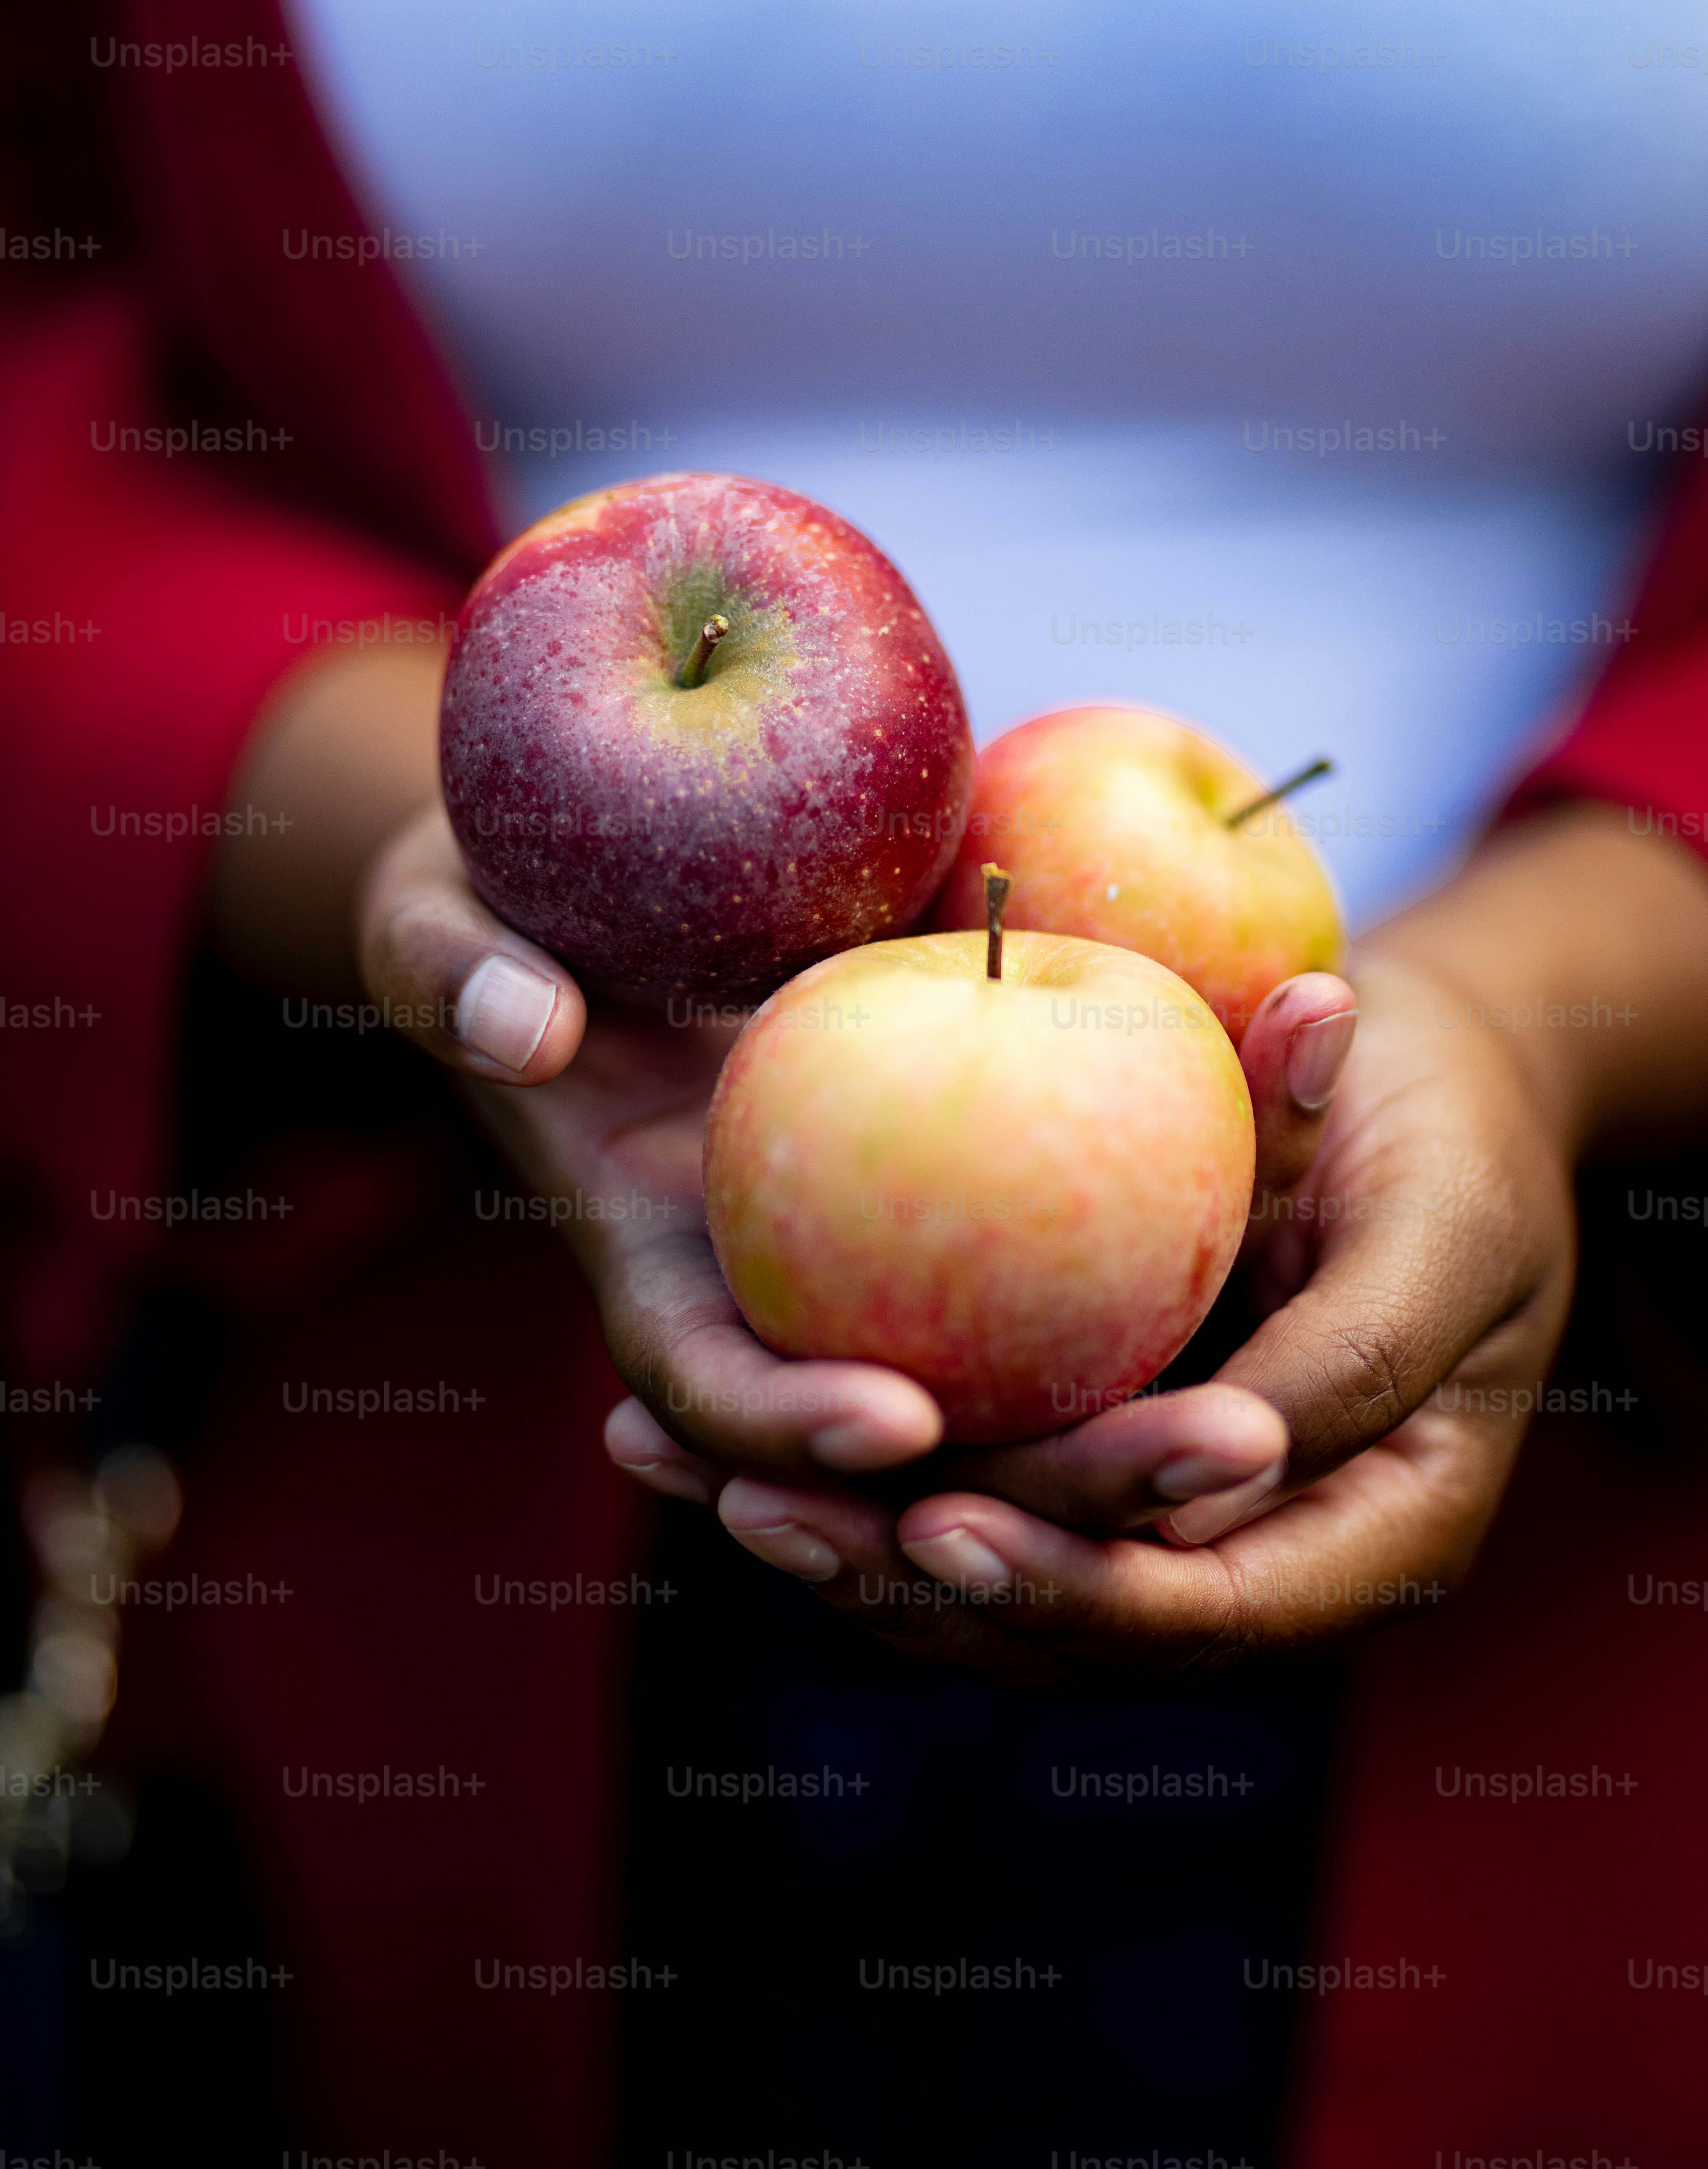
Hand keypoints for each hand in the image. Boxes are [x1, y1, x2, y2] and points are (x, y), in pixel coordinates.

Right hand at [357, 807, 1358, 1555]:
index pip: (720, 1388)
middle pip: (905, 1445)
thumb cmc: (494, 889)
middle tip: (1204, 1460)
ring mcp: (872, 1256)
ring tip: (1265, 1436)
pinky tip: (1274, 1274)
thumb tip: (522, 1024)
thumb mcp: (444, 907)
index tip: (905, 1423)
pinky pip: (1058, 1265)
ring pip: (1012, 1391)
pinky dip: (1149, 1289)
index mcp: (652, 1258)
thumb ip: (458, 966)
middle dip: (1042, 1489)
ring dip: (1126, 1436)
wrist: (594, 865)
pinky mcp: (955, 1190)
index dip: (796, 1427)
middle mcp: (774, 1289)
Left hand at [651, 950, 1574, 1684]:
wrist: (1403, 1083)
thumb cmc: (1448, 1128)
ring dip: (837, 1538)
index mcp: (1373, 1528)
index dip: (1070, 1584)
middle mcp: (1251, 1549)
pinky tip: (704, 1425)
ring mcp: (1149, 1507)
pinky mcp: (1071, 1442)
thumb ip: (1354, 1327)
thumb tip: (1240, 1433)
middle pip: (1061, 1628)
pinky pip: (955, 1484)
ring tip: (697, 1475)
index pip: (1207, 1613)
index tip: (939, 1523)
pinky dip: (839, 1463)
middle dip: (904, 1583)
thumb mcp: (1436, 1207)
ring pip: (982, 1580)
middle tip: (763, 1512)